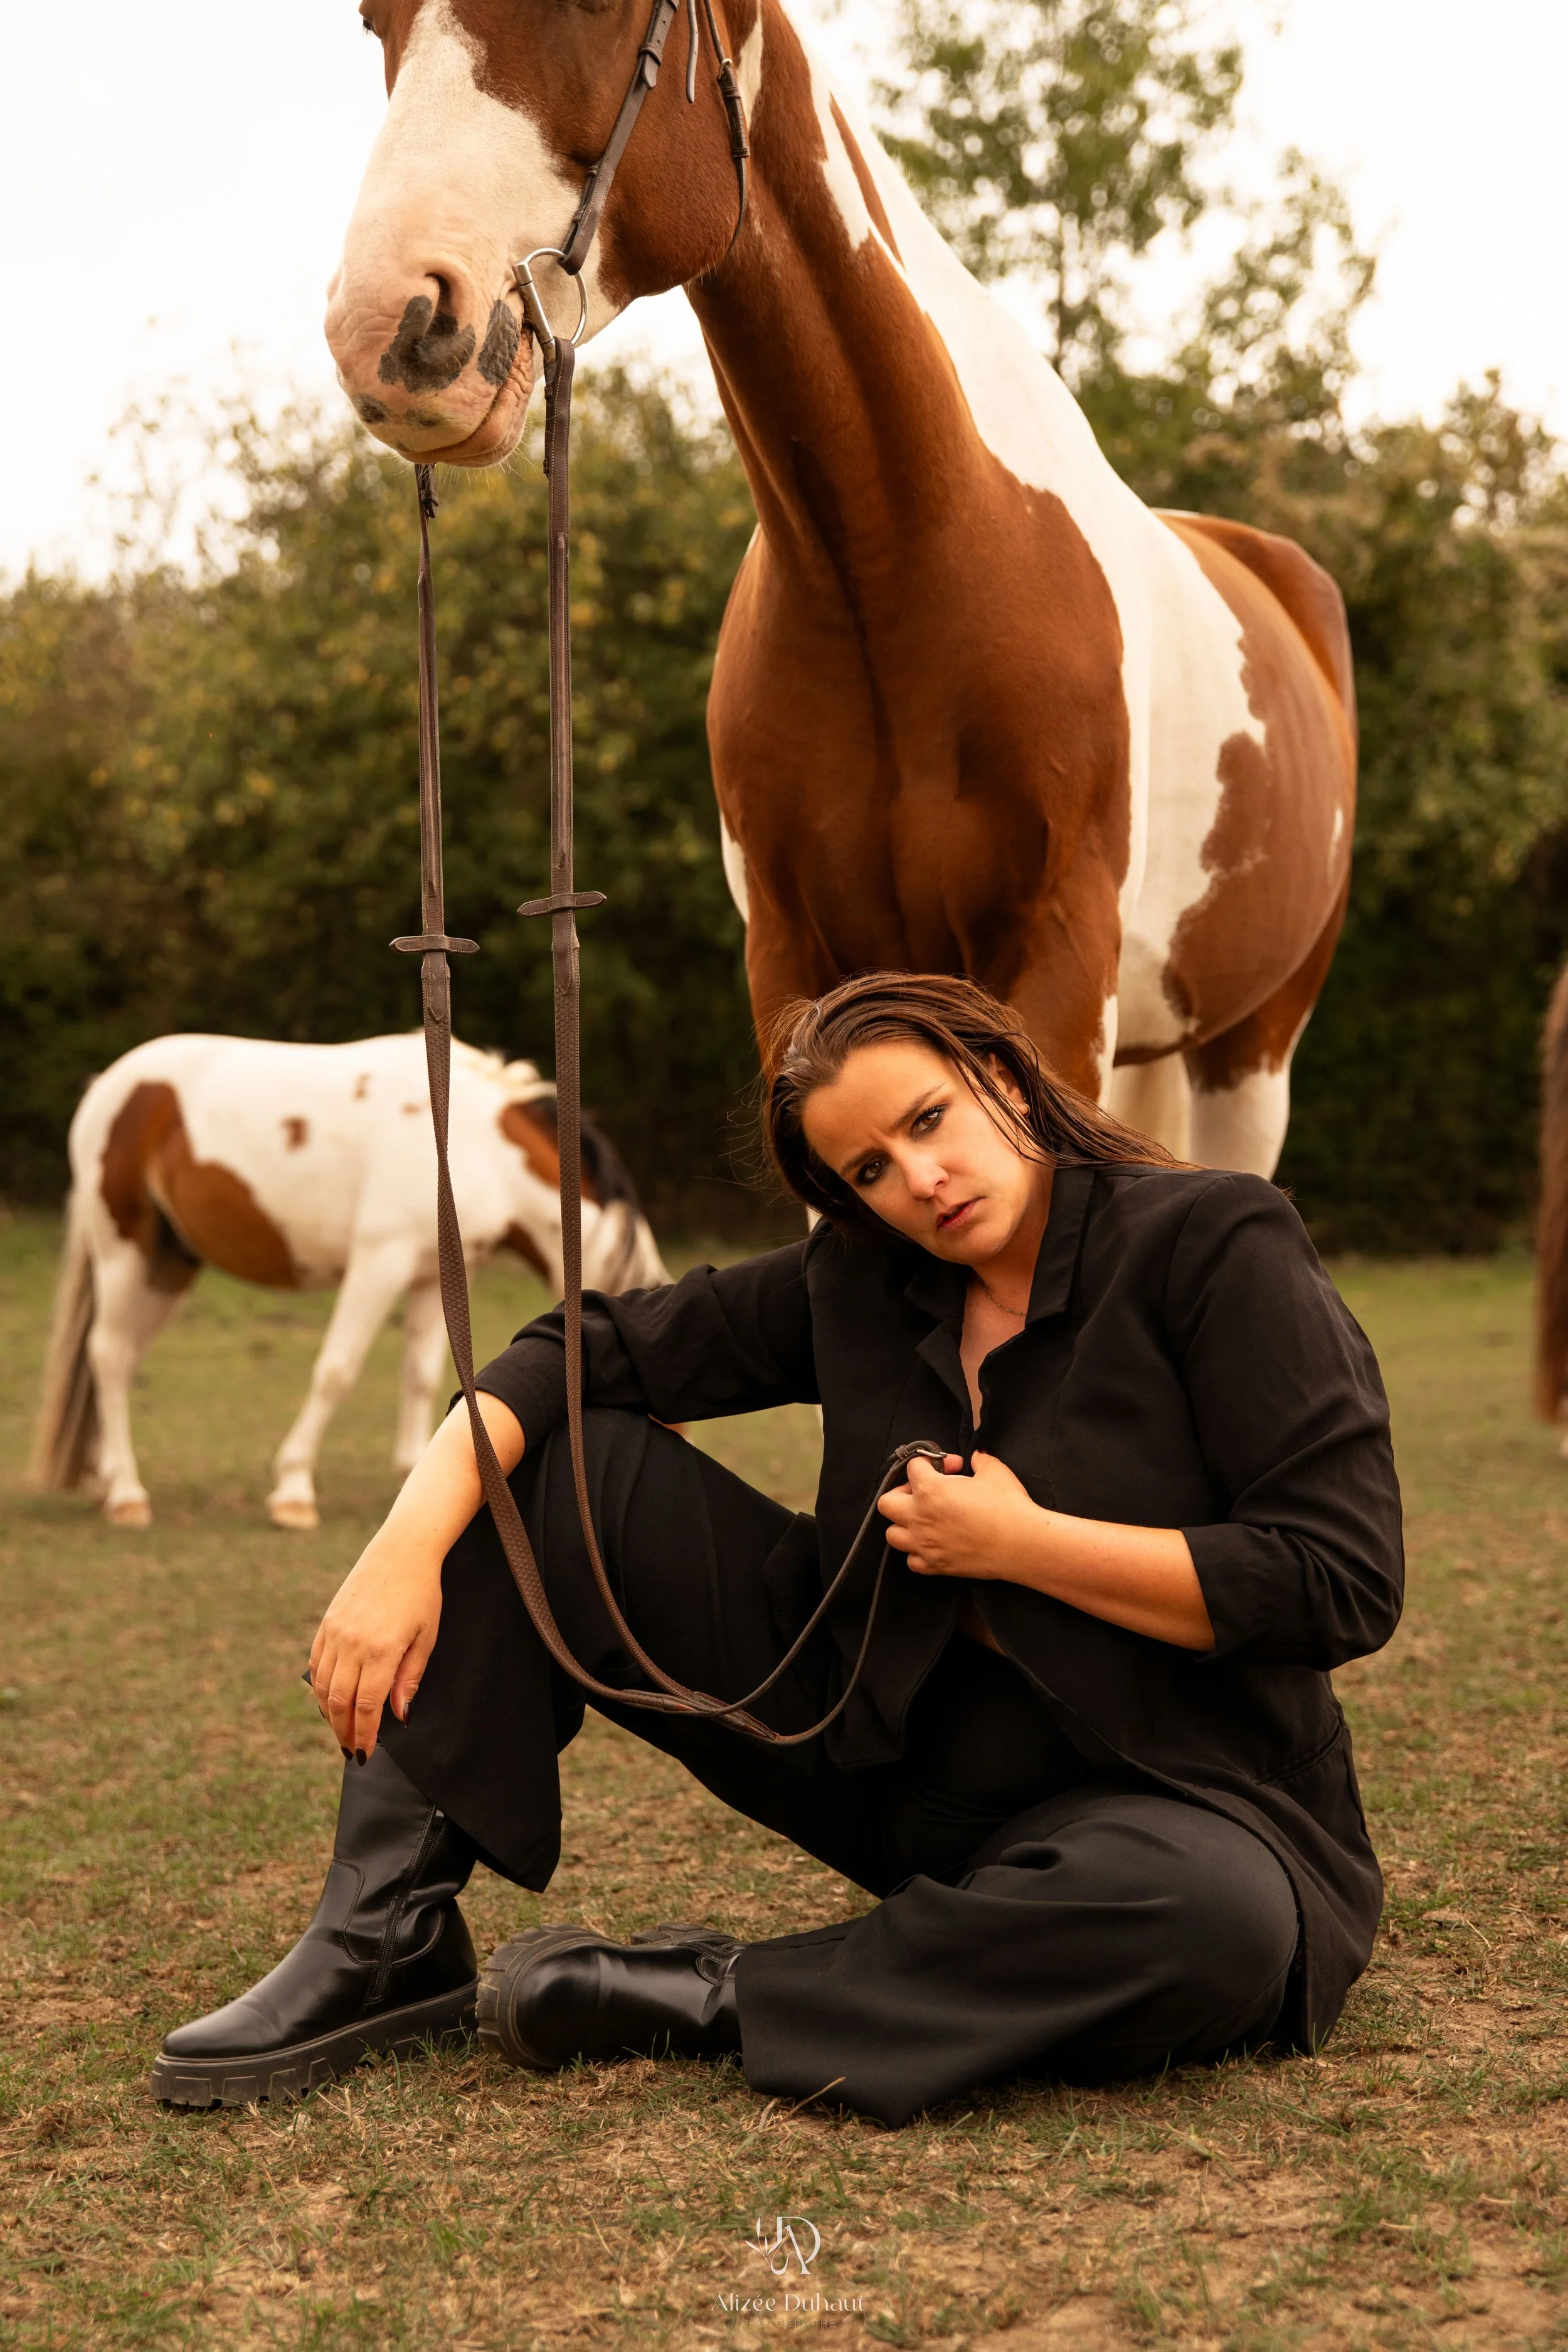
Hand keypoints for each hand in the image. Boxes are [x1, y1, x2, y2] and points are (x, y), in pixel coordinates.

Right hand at [309, 1528, 443, 1759]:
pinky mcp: (327, 1623)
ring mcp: (335, 1632)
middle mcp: (352, 1643)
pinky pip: (316, 1663)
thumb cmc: (422, 1595)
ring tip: (340, 1731)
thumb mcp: (426, 1638)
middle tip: (351, 1751)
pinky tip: (329, 1701)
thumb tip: (398, 1717)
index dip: (364, 1735)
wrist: (401, 1552)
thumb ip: (409, 1679)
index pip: (366, 1706)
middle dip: (344, 1732)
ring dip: (329, 1714)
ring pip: (323, 1686)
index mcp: (381, 1649)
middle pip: (340, 1702)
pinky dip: (319, 1687)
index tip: (365, 1755)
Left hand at [877, 1449, 1044, 1580]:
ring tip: (926, 1519)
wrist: (1023, 1545)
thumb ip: (979, 1460)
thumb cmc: (1008, 1505)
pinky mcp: (935, 1566)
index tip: (953, 1466)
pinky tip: (935, 1543)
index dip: (933, 1461)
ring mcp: (925, 1545)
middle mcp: (920, 1518)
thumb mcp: (994, 1470)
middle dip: (904, 1493)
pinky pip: (912, 1560)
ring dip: (905, 1524)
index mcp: (930, 1490)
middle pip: (887, 1503)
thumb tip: (976, 1457)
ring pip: (893, 1535)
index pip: (913, 1467)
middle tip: (927, 1492)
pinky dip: (918, 1552)